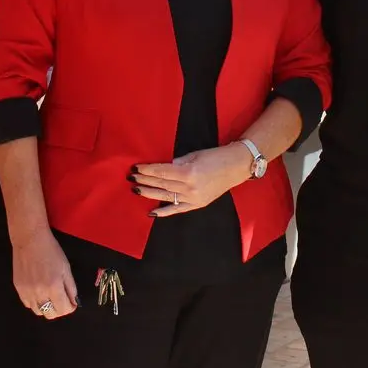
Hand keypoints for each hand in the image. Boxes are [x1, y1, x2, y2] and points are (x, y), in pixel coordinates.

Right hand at [11, 227, 77, 319]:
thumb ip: (71, 288)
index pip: (64, 310)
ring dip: (46, 307)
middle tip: (61, 299)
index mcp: (54, 287)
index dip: (70, 308)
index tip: (71, 302)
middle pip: (50, 315)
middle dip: (59, 310)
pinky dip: (35, 302)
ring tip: (49, 295)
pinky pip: (28, 304)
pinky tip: (38, 292)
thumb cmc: (51, 251)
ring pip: (38, 311)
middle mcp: (39, 293)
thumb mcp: (66, 268)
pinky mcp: (18, 289)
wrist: (30, 240)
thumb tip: (73, 302)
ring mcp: (27, 292)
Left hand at [132, 143, 255, 217]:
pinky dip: (165, 211)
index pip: (162, 172)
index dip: (147, 170)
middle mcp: (189, 188)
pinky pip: (178, 209)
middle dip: (145, 180)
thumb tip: (163, 168)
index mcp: (188, 173)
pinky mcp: (197, 205)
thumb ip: (177, 163)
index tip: (136, 168)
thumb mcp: (194, 155)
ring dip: (150, 193)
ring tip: (137, 190)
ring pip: (166, 196)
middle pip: (162, 184)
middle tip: (131, 177)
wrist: (236, 166)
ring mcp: (193, 198)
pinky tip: (152, 212)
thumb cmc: (216, 156)